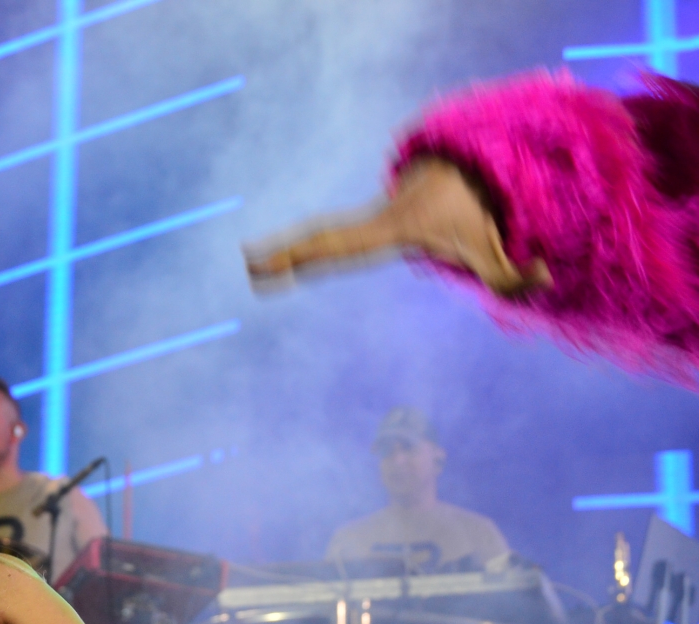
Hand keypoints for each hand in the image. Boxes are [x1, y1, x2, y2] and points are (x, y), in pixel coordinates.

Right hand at [244, 157, 550, 296]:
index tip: (287, 260)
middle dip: (289, 251)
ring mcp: (365, 224)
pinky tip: (276, 261)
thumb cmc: (478, 213)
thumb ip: (520, 271)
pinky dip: (303, 249)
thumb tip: (547, 274)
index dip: (318, 253)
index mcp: (394, 228)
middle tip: (251, 263)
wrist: (466, 173)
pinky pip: (329, 240)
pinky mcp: (364, 229)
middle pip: (325, 238)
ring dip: (287, 251)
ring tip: (251, 264)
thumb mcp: (498, 245)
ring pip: (321, 236)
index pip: (352, 244)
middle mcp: (372, 223)